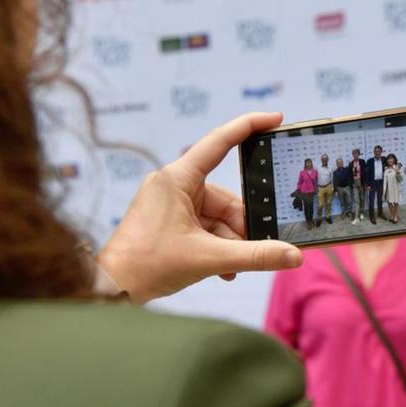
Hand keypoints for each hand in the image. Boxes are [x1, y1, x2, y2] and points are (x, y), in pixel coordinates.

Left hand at [97, 112, 302, 302]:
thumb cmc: (147, 265)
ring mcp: (171, 203)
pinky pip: (206, 228)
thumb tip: (293, 255)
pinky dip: (217, 247)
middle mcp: (174, 185)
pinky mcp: (170, 221)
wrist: (111, 288)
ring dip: (230, 244)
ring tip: (230, 268)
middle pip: (226, 199)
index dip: (249, 126)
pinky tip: (223, 270)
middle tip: (255, 250)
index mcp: (177, 178)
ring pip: (219, 218)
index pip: (220, 142)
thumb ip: (255, 256)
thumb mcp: (209, 259)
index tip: (276, 119)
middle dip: (242, 227)